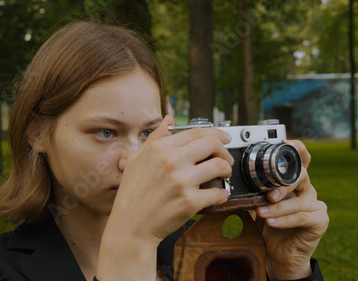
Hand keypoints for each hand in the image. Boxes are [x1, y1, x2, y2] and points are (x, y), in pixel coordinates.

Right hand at [97, 115, 232, 279]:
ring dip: (226, 170)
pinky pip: (218, 193)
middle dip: (224, 150)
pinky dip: (222, 194)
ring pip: (219, 166)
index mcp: (159, 149)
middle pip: (212, 144)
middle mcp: (171, 161)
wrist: (130, 226)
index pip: (196, 132)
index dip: (214, 134)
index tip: (222, 139)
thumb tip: (168, 119)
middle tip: (225, 159)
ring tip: (223, 176)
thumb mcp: (136, 159)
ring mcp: (181, 181)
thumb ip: (155, 137)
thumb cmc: (132, 194)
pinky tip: (218, 195)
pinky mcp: (190, 201)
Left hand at [255, 140, 328, 279]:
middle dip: (282, 184)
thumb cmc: (266, 225)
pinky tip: (271, 222)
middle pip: (300, 176)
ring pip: (299, 199)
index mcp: (292, 181)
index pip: (299, 159)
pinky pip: (303, 217)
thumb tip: (231, 180)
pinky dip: (285, 219)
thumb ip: (251, 191)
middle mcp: (306, 189)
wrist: (276, 253)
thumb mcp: (256, 204)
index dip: (295, 150)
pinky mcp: (320, 220)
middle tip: (266, 195)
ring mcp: (315, 204)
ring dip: (279, 206)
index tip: (284, 144)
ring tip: (262, 212)